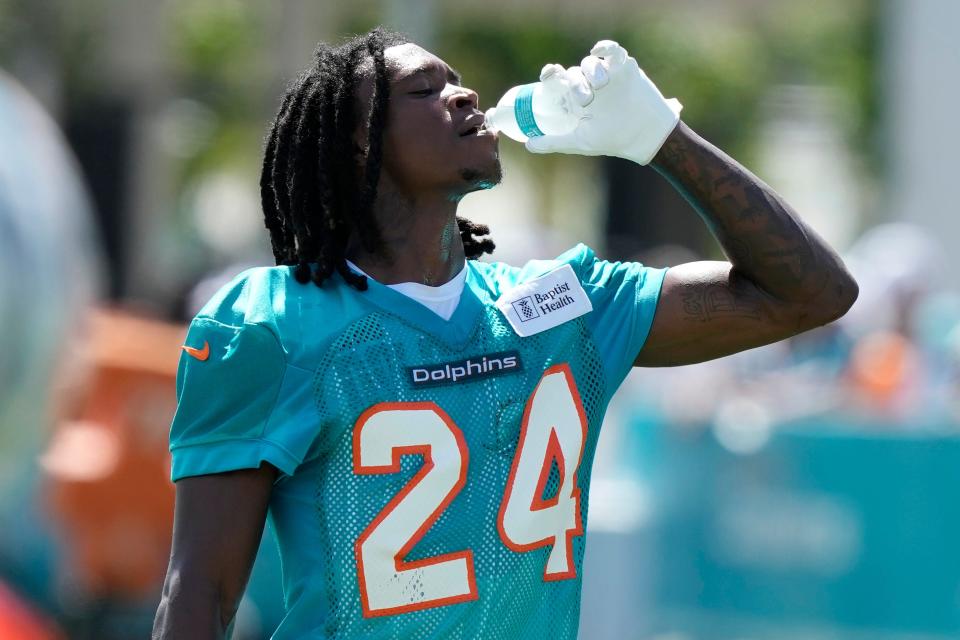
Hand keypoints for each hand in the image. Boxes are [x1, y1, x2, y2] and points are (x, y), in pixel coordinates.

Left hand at [525, 40, 681, 165]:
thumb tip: (527, 145)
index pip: (557, 81)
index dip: (550, 74)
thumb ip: (553, 142)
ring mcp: (606, 75)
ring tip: (600, 85)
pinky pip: (613, 51)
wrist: (644, 136)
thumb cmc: (612, 139)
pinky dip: (606, 47)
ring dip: (591, 71)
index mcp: (575, 99)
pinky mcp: (624, 68)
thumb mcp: (579, 141)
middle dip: (576, 84)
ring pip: (589, 63)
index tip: (547, 75)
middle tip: (585, 100)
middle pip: (573, 74)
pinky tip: (599, 50)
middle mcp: (588, 84)